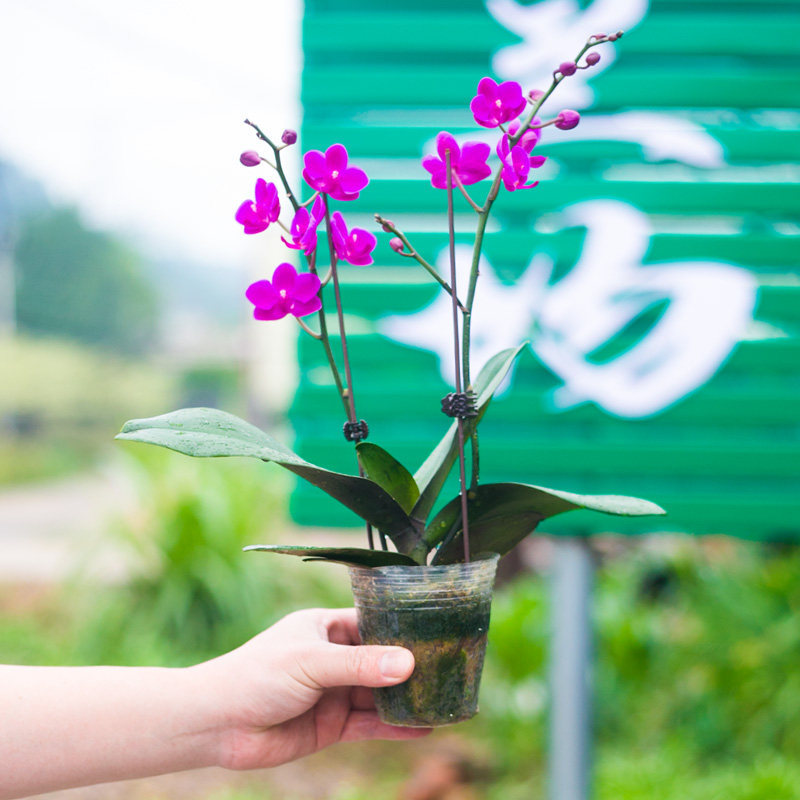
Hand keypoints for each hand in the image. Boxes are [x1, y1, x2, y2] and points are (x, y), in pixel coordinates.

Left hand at [195, 608, 429, 769]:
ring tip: (445, 699)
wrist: (217, 725)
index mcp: (327, 627)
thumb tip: (409, 664)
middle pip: (383, 660)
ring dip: (408, 699)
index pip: (375, 622)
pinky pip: (370, 725)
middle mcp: (334, 657)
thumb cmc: (256, 675)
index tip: (439, 630)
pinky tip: (423, 728)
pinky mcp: (332, 725)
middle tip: (452, 668)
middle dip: (412, 666)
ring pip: (380, 694)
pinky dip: (395, 727)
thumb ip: (360, 665)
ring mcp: (334, 692)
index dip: (405, 627)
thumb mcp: (311, 662)